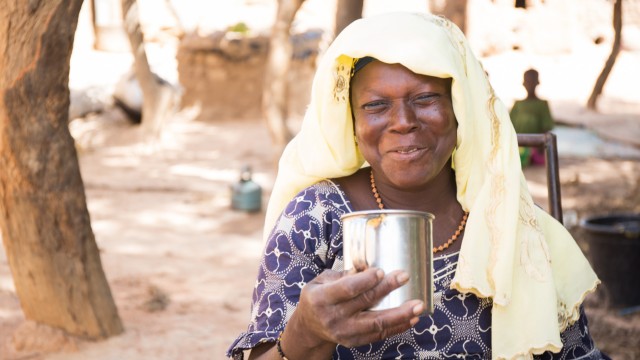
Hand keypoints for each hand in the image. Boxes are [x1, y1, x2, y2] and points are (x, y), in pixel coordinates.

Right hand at [282, 268, 423, 357]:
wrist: (309, 328)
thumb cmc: (317, 297)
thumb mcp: (321, 281)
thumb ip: (343, 274)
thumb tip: (368, 264)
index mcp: (322, 298)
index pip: (347, 289)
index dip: (366, 280)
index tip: (381, 271)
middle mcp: (333, 317)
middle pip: (365, 303)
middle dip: (387, 289)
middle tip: (405, 277)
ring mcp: (344, 332)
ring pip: (376, 324)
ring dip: (400, 314)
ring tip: (418, 306)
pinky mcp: (354, 341)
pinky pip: (379, 335)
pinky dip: (397, 327)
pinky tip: (411, 319)